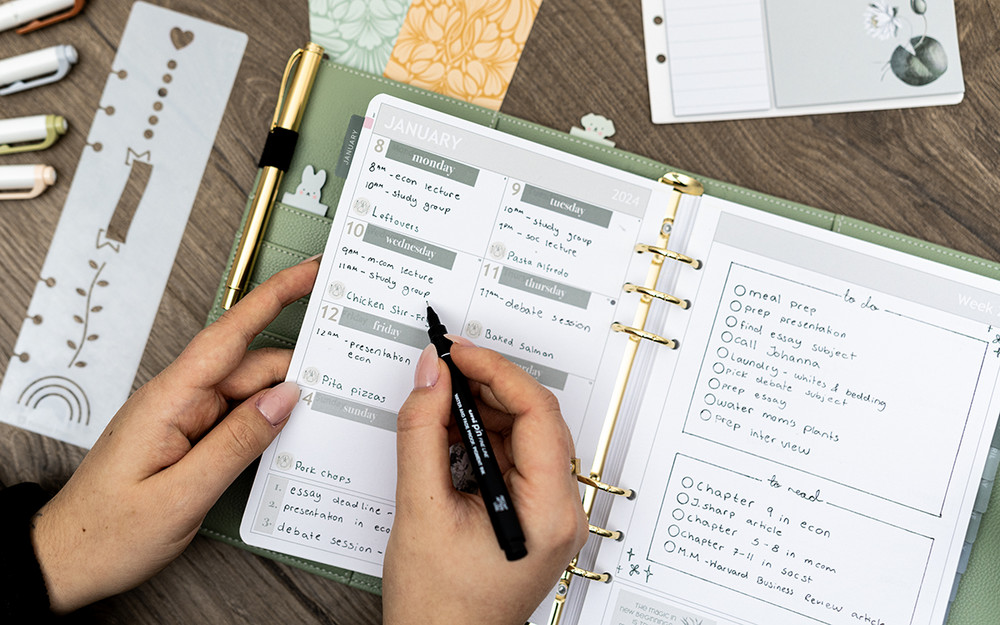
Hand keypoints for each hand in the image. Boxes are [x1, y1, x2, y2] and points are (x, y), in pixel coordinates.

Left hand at [30, 259, 318, 612]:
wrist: (65, 562)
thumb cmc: (106, 534)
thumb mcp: (181, 497)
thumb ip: (237, 444)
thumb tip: (284, 400)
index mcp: (171, 400)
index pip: (231, 334)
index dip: (275, 296)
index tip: (309, 273)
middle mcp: (178, 400)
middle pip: (252, 368)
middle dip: (297, 372)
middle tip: (339, 386)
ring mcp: (183, 418)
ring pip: (249, 395)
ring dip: (280, 407)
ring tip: (309, 429)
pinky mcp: (187, 436)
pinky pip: (236, 418)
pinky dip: (263, 426)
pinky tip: (277, 445)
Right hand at [383, 341, 588, 624]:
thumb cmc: (438, 605)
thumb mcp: (420, 509)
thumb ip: (423, 432)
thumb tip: (431, 375)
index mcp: (549, 511)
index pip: (538, 413)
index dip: (496, 371)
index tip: (457, 352)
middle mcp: (562, 511)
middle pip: (536, 420)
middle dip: (487, 387)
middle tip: (443, 367)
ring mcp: (550, 514)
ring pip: (525, 435)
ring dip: (482, 410)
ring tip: (438, 400)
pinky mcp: (533, 514)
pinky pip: (514, 458)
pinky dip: (482, 437)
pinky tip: (449, 430)